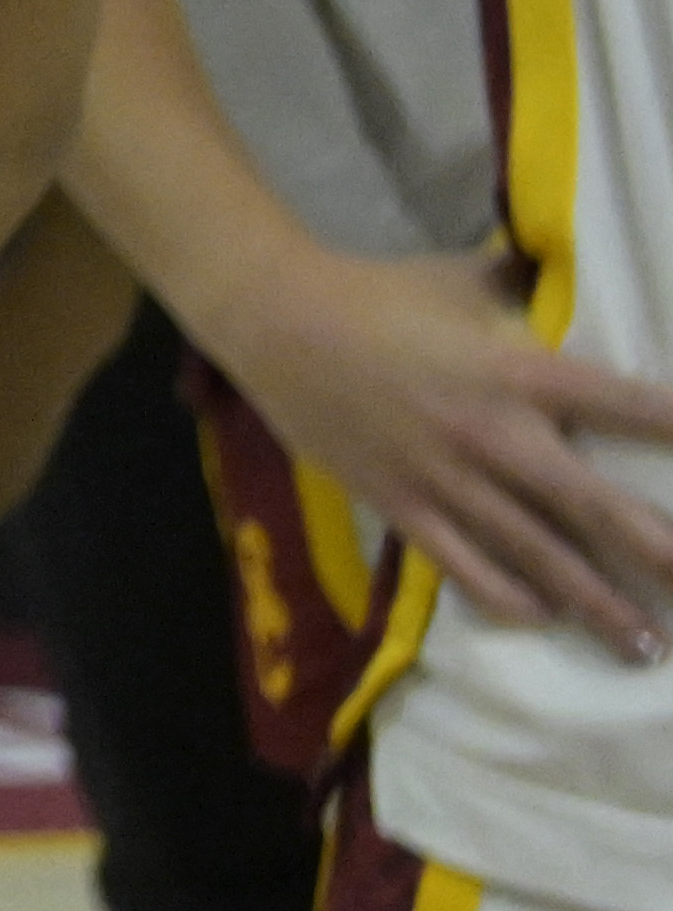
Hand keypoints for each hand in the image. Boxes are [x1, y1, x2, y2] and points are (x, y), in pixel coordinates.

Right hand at [214, 236, 672, 658]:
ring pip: (536, 554)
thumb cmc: (379, 293)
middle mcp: (493, 434)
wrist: (276, 322)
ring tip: (646, 644)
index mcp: (519, 370)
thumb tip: (566, 266)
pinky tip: (544, 618)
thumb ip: (525, 286)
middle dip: (653, 551)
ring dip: (596, 602)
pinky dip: (506, 596)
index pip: (626, 404)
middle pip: (591, 505)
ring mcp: (446, 478)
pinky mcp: (402, 504)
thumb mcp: (463, 277)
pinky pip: (463, 564)